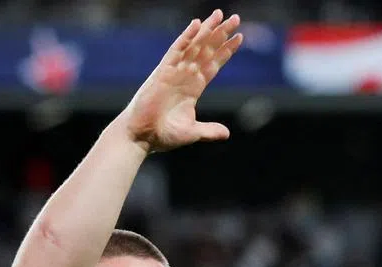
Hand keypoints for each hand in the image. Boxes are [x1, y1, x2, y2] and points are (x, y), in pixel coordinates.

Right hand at [122, 9, 243, 152]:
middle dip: (221, 34)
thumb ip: (209, 130)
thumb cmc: (162, 136)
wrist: (141, 137)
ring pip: (194, 46)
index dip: (226, 51)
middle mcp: (185, 76)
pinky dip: (186, 37)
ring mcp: (174, 72)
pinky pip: (176, 51)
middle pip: (207, 50)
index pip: (213, 64)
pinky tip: (196, 25)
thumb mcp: (192, 132)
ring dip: (207, 30)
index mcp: (193, 88)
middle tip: (235, 18)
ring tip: (219, 14)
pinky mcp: (163, 72)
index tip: (239, 37)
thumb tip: (226, 134)